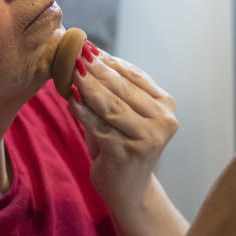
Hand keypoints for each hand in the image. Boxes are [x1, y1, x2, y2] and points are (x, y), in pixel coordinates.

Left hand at [67, 43, 178, 217]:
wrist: (129, 190)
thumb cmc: (122, 145)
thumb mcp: (124, 114)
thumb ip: (112, 88)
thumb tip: (89, 53)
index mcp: (165, 105)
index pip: (134, 75)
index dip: (109, 60)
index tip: (86, 46)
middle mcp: (163, 121)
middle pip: (122, 88)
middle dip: (96, 69)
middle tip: (74, 52)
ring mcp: (148, 139)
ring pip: (111, 106)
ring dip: (87, 86)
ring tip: (69, 70)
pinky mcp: (128, 154)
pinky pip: (100, 127)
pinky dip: (83, 112)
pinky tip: (69, 99)